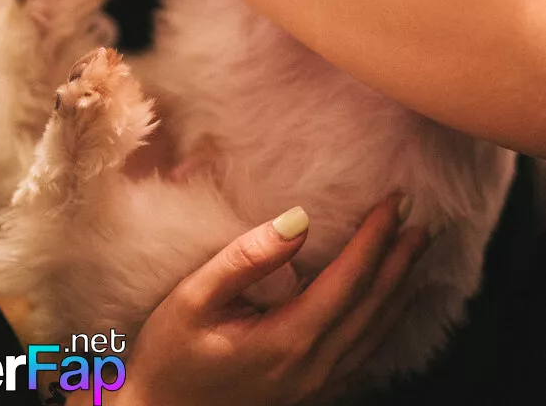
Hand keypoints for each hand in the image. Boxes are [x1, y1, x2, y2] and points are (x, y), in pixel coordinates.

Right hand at [96, 195, 428, 405]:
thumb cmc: (168, 356)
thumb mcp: (194, 298)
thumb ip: (246, 258)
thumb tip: (298, 220)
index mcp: (287, 340)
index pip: (348, 281)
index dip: (375, 239)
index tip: (395, 203)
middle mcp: (312, 367)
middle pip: (371, 307)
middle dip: (399, 260)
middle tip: (422, 221)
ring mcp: (313, 386)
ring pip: (373, 334)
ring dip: (399, 289)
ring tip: (415, 253)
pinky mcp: (308, 393)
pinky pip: (362, 355)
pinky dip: (384, 323)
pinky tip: (388, 306)